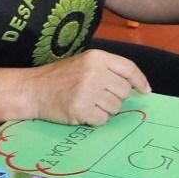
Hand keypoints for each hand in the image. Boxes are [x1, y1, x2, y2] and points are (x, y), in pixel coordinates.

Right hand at [25, 49, 150, 125]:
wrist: (33, 89)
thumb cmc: (59, 77)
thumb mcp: (84, 63)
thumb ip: (107, 69)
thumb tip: (135, 86)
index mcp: (97, 57)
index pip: (129, 68)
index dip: (140, 81)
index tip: (145, 91)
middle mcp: (95, 72)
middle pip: (124, 91)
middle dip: (115, 98)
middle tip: (98, 97)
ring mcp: (88, 91)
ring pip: (115, 108)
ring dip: (105, 110)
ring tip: (88, 103)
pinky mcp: (81, 109)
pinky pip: (103, 120)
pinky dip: (95, 120)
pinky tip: (83, 112)